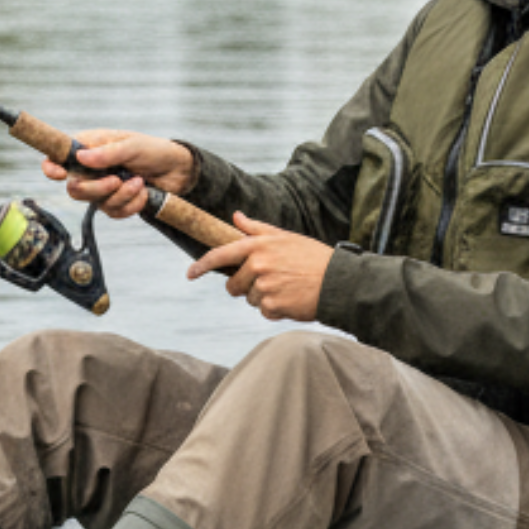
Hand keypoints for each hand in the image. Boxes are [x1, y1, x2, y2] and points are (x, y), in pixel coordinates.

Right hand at [41, 129, 194, 218]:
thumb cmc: (153, 150)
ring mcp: (103, 188)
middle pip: (75, 189)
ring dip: (122, 195)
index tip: (59, 174)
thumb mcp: (132, 146)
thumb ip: (107, 153)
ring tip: (139, 181)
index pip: (58, 158)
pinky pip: (115, 212)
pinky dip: (131, 205)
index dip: (52, 167)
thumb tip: (80, 157)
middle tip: (117, 180)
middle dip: (97, 188)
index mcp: (89, 148)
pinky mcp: (117, 202)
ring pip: (96, 203)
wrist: (177, 170)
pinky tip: (143, 192)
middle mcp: (92, 169)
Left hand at [187, 212, 331, 321]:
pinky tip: (292, 299)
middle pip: (234, 285)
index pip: (221, 255)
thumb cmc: (313, 257)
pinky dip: (276, 309)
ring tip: (287, 288)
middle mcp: (258, 265)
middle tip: (272, 281)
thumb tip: (236, 216)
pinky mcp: (272, 305)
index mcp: (258, 246)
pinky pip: (264, 311)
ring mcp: (264, 286)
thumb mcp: (285, 237)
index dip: (202, 265)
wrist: (338, 281)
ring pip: (250, 299)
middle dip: (247, 286)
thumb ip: (257, 229)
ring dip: (265, 298)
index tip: (191, 273)